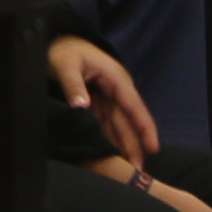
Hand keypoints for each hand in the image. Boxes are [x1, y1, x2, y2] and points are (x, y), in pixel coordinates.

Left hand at [47, 34, 157, 178]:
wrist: (58, 41)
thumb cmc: (64, 51)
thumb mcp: (66, 66)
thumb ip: (73, 85)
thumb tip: (82, 107)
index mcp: (115, 78)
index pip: (133, 106)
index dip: (144, 127)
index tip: (153, 148)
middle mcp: (115, 89)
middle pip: (127, 120)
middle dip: (134, 144)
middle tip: (138, 170)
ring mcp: (107, 96)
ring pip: (118, 125)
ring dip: (123, 145)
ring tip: (129, 168)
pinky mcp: (97, 102)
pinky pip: (105, 123)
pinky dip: (109, 138)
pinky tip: (112, 154)